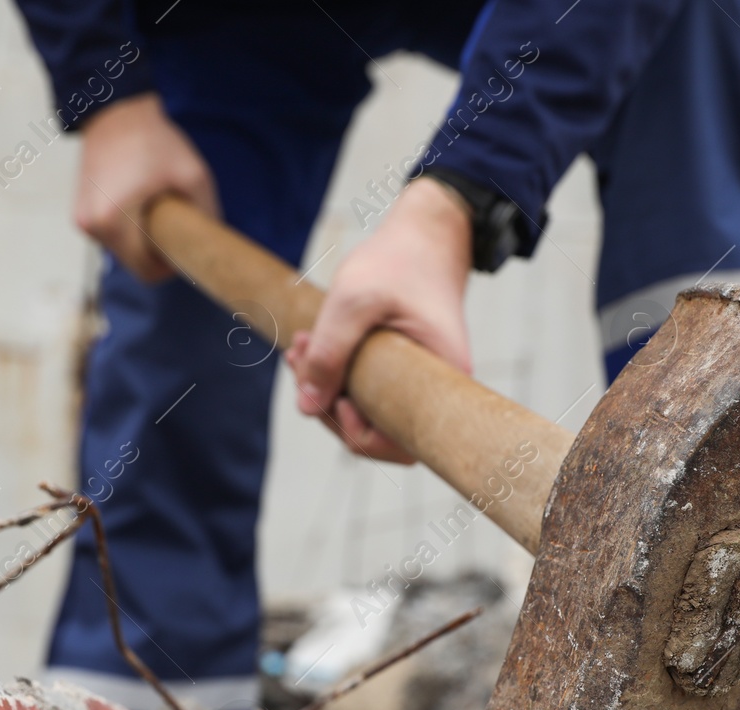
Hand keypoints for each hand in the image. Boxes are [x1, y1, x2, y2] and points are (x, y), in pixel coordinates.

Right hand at [74, 93, 218, 281]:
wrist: (116, 111)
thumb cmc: (154, 141)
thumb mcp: (194, 176)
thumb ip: (208, 214)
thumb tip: (214, 246)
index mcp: (111, 222)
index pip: (147, 272)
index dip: (172, 267)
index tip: (186, 248)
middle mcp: (91, 226)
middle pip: (135, 264)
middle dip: (158, 253)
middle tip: (176, 225)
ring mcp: (83, 221)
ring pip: (124, 251)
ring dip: (143, 240)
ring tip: (156, 209)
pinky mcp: (82, 213)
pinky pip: (114, 236)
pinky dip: (130, 230)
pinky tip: (141, 204)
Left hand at [286, 178, 472, 462]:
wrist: (425, 234)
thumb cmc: (398, 261)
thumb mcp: (354, 300)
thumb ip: (329, 354)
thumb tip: (308, 409)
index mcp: (439, 381)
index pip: (400, 446)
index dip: (360, 434)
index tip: (339, 397)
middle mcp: (433, 390)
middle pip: (375, 430)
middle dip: (327, 402)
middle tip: (299, 357)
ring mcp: (416, 382)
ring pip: (365, 410)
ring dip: (323, 385)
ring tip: (301, 346)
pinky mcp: (401, 370)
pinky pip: (365, 389)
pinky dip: (333, 373)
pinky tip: (309, 347)